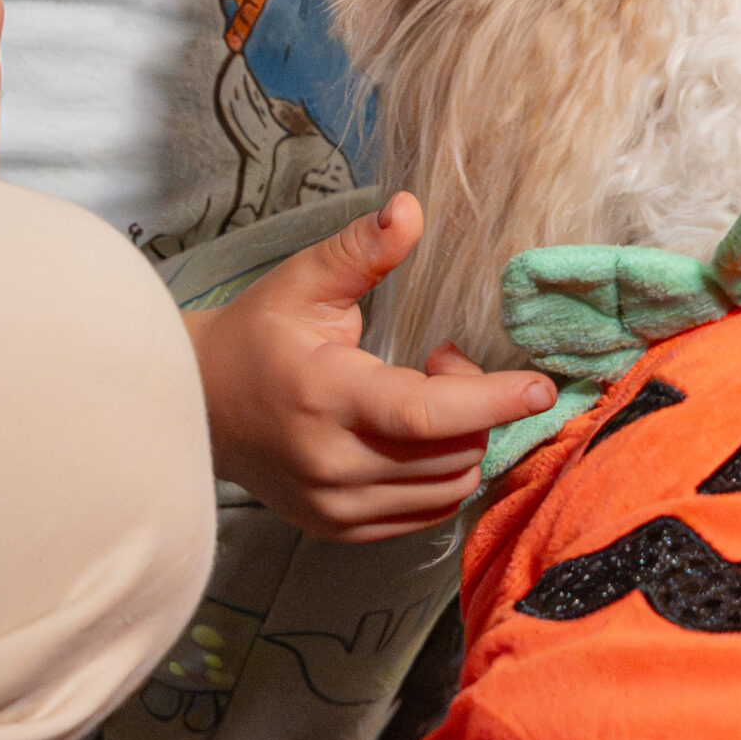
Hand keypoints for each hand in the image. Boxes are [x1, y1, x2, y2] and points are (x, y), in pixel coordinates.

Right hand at [185, 191, 555, 541]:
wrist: (199, 408)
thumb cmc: (256, 337)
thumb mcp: (302, 281)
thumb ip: (361, 250)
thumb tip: (411, 209)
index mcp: (324, 397)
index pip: (425, 414)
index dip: (490, 400)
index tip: (541, 386)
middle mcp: (332, 465)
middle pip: (449, 453)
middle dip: (475, 405)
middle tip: (443, 359)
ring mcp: (335, 508)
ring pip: (446, 488)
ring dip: (461, 440)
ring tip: (425, 394)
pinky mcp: (338, 530)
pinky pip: (425, 513)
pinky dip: (441, 473)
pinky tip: (416, 433)